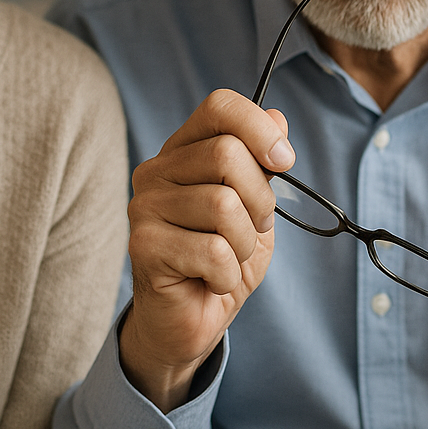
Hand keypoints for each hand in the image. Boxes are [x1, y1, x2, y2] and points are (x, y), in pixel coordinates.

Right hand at [119, 89, 293, 411]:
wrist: (190, 321)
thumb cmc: (221, 259)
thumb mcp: (254, 208)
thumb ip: (262, 164)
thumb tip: (278, 116)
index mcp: (183, 151)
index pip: (219, 108)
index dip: (259, 127)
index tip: (284, 161)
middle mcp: (156, 170)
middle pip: (227, 154)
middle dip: (260, 200)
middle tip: (252, 229)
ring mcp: (145, 206)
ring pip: (224, 205)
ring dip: (244, 244)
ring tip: (228, 259)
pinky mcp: (143, 245)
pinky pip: (213, 250)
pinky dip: (228, 274)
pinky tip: (212, 280)